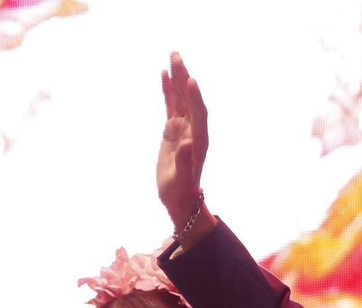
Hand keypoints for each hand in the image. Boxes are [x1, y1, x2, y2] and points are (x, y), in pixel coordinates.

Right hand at [157, 52, 208, 228]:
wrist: (179, 198)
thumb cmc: (180, 190)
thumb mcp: (181, 178)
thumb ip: (184, 161)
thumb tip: (186, 143)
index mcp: (198, 140)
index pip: (198, 113)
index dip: (194, 97)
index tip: (190, 80)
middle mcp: (193, 129)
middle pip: (190, 98)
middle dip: (184, 76)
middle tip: (176, 55)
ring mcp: (183, 127)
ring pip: (181, 97)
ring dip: (177, 77)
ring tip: (172, 56)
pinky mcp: (173, 129)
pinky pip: (171, 105)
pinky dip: (168, 90)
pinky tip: (163, 74)